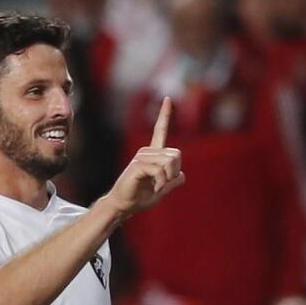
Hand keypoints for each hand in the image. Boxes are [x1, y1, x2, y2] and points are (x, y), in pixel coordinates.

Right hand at [100, 97, 184, 219]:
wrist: (124, 205)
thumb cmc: (140, 198)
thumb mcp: (162, 189)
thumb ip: (173, 181)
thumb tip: (181, 175)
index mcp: (153, 154)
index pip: (160, 130)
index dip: (164, 114)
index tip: (167, 98)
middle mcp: (147, 151)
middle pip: (177, 155)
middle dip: (174, 173)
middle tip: (162, 184)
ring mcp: (141, 157)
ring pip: (170, 163)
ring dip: (167, 180)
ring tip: (154, 187)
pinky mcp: (137, 165)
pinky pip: (160, 171)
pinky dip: (161, 183)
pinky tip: (152, 188)